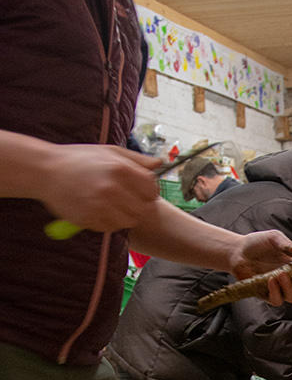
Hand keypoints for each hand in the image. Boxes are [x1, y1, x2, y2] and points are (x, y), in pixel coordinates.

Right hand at [42, 145, 158, 233]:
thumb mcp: (109, 151)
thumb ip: (137, 159)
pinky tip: (99, 210)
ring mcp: (99, 205)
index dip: (149, 191)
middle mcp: (111, 188)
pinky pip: (110, 227)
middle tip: (126, 200)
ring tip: (112, 205)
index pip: (152, 189)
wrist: (43, 170)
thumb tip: (161, 163)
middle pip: (143, 209)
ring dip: (124, 216)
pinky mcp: (87, 218)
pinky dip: (108, 222)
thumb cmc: (79, 159)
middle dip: (138, 205)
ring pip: (129, 221)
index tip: (141, 191)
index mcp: (120, 169)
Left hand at [227, 231, 291, 304]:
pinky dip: (275, 292)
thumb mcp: (274, 237)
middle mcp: (290, 280)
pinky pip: (276, 300)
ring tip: (281, 275)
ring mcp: (278, 288)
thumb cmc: (258, 243)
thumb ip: (287, 244)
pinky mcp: (265, 293)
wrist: (237, 250)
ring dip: (289, 289)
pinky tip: (270, 280)